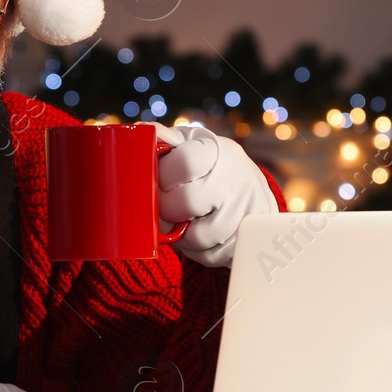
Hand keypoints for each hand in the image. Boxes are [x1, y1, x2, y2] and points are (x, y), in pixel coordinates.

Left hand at [155, 123, 278, 267]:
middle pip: (188, 202)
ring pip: (200, 236)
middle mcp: (237, 178)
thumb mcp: (189, 144)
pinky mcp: (251, 237)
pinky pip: (214, 256)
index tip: (159, 182)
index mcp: (217, 151)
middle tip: (165, 208)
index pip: (186, 162)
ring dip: (183, 236)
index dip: (163, 177)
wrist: (248, 188)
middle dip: (167, 210)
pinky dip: (200, 252)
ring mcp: (248, 209)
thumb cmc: (205, 165)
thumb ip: (164, 140)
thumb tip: (139, 135)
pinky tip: (200, 236)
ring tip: (182, 224)